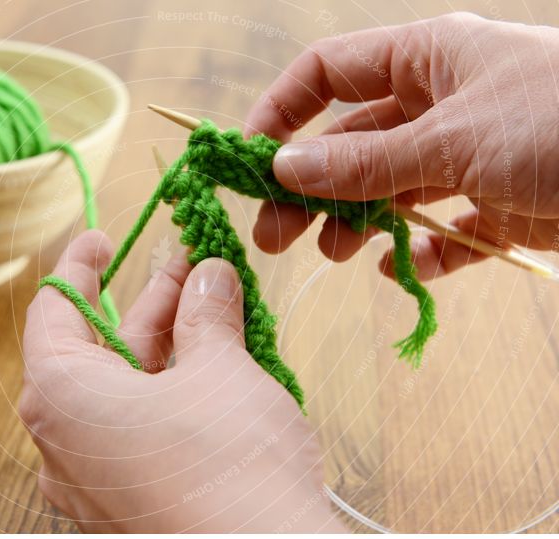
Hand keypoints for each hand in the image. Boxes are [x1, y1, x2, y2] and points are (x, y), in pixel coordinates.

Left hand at [19, 230, 344, 532]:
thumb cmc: (227, 464)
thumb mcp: (219, 369)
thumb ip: (206, 314)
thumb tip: (210, 275)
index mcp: (59, 396)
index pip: (53, 309)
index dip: (79, 266)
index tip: (101, 238)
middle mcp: (62, 442)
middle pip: (97, 350)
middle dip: (146, 303)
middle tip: (188, 264)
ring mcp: (93, 481)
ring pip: (122, 393)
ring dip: (166, 346)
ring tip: (211, 305)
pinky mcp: (127, 506)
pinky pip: (137, 434)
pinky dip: (168, 394)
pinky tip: (213, 369)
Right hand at [247, 12, 558, 277]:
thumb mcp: (453, 138)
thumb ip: (363, 159)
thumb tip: (282, 167)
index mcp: (427, 60)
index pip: (327, 73)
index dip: (280, 112)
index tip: (248, 162)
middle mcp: (440, 105)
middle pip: (347, 143)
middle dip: (308, 188)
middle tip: (274, 238)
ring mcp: (467, 157)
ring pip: (387, 190)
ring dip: (356, 224)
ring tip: (340, 254)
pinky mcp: (497, 206)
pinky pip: (442, 231)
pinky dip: (421, 253)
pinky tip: (409, 270)